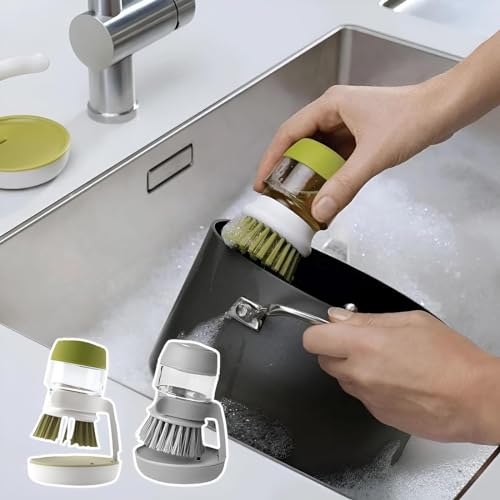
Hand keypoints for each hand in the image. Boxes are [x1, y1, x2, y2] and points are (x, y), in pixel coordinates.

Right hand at [255, 81, 453, 223]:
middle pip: (299, 143)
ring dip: (308, 173)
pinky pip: (334, 157)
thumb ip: (344, 185)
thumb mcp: (372, 156)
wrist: (444, 111)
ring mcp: (346, 124)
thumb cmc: (410, 121)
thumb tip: (319, 212)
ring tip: (298, 198)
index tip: (261, 183)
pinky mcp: (358, 136)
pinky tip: (325, 191)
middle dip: (287, 169)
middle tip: (278, 195)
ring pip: (317, 151)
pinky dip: (328, 174)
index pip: (288, 133)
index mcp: (329, 106)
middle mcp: (333, 112)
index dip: (271, 159)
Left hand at [303, 308, 499, 443]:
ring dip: (354, 368)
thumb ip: (367, 319)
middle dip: (336, 349)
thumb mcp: (410, 321)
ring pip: (343, 379)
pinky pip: (362, 395)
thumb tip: (338, 317)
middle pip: (324, 360)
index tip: (330, 329)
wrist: (476, 399)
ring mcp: (367, 398)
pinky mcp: (378, 414)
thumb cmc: (451, 358)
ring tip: (387, 361)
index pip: (312, 340)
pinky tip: (396, 380)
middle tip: (363, 342)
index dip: (319, 332)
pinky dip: (370, 386)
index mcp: (364, 345)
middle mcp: (359, 373)